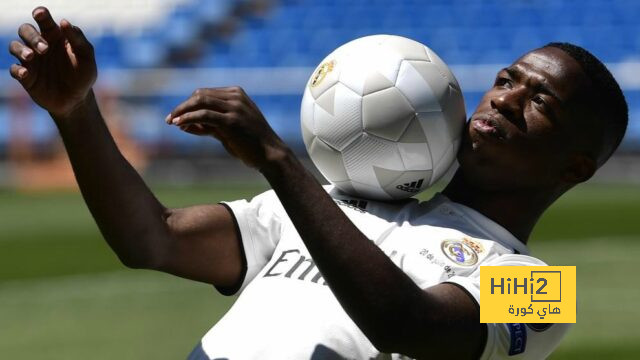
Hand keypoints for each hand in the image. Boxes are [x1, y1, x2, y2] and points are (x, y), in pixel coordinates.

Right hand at [8, 7, 96, 118]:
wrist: (78, 100)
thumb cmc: (83, 75)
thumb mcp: (86, 58)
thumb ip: (78, 39)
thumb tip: (64, 22)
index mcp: (54, 36)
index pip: (43, 19)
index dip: (40, 14)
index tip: (40, 14)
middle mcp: (39, 45)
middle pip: (25, 30)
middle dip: (32, 36)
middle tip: (45, 49)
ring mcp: (31, 61)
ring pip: (14, 46)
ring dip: (21, 49)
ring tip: (31, 57)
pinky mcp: (26, 77)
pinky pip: (14, 69)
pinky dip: (17, 70)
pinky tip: (25, 74)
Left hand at [166, 86, 288, 169]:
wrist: (270, 155)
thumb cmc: (250, 144)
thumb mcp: (228, 130)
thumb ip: (209, 125)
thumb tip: (184, 125)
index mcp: (236, 94)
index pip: (204, 93)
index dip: (188, 104)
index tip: (177, 117)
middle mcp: (236, 97)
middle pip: (200, 95)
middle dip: (182, 106)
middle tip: (169, 119)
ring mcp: (235, 107)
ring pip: (200, 101)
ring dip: (182, 111)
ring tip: (171, 121)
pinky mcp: (232, 121)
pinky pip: (204, 115)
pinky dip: (189, 118)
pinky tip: (179, 124)